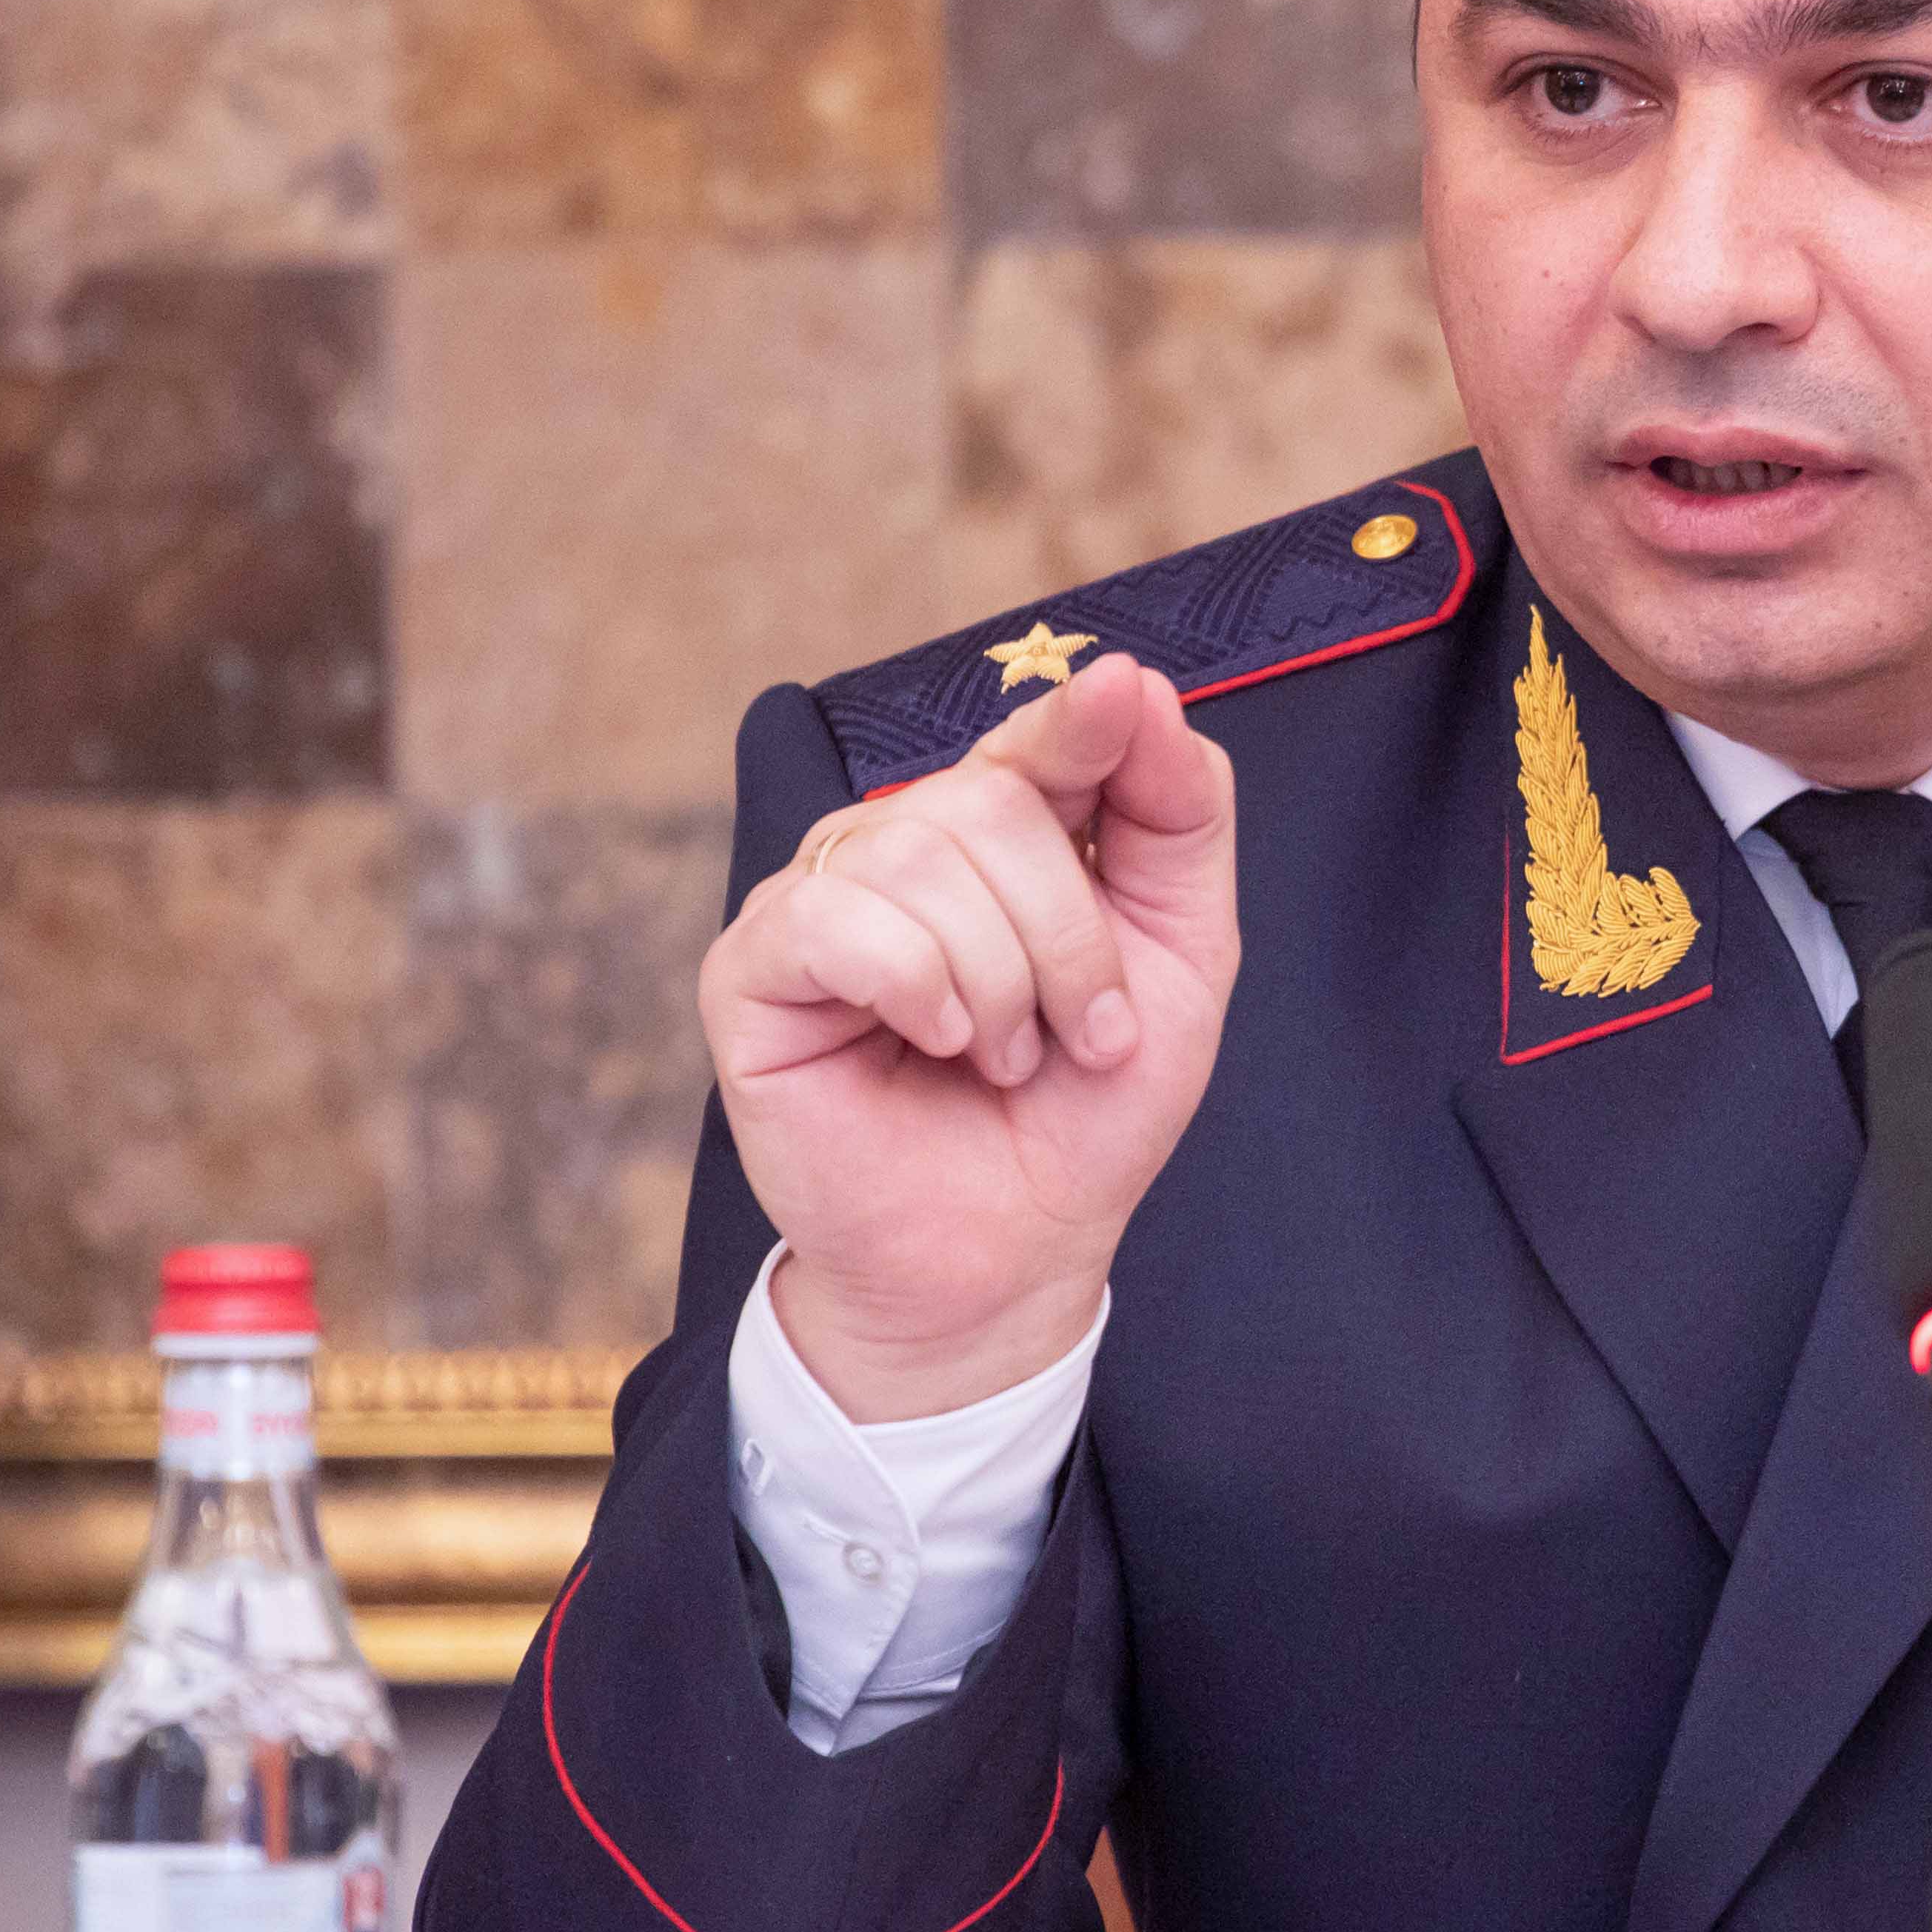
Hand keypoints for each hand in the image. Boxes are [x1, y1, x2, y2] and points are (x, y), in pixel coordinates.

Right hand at [697, 655, 1238, 1422]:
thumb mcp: (1179, 956)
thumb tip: (1129, 682)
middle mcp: (900, 844)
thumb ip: (1173, 814)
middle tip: (1080, 1033)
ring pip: (920, 858)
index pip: (1039, 735)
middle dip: (1068, 935)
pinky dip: (916, 987)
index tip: (1120, 694)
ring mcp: (820, 898)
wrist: (1016, 1250)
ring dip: (1000, 983)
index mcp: (999, 829)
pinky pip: (836, 919)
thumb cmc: (1086, 1109)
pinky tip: (935, 1044)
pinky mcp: (751, 968)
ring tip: (1005, 1058)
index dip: (1081, 721)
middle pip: (992, 803)